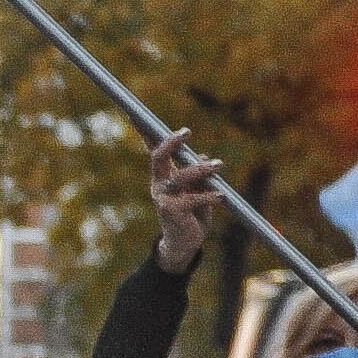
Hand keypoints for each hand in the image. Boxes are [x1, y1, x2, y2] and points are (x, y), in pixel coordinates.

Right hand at [148, 131, 224, 274]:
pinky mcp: (173, 212)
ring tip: (219, 165)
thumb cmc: (191, 214)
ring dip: (201, 169)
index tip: (135, 112)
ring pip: (182, 177)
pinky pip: (193, 199)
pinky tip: (222, 197)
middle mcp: (159, 185)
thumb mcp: (196, 190)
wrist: (183, 244)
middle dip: (171, 143)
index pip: (153, 149)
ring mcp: (164, 198)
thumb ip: (198, 174)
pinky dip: (209, 196)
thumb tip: (201, 155)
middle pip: (159, 158)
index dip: (144, 131)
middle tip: (187, 131)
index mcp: (162, 176)